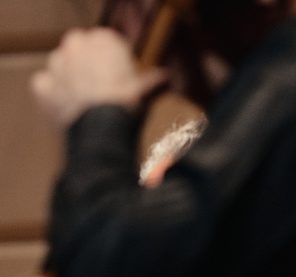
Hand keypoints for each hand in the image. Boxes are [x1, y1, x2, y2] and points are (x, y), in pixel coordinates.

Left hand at [31, 28, 166, 128]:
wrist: (103, 130)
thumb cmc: (128, 106)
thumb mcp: (147, 92)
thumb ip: (154, 81)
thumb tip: (166, 79)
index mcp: (103, 41)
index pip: (108, 42)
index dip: (116, 59)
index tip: (123, 74)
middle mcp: (76, 45)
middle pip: (81, 49)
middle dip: (89, 64)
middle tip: (103, 86)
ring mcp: (56, 64)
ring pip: (62, 66)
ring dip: (70, 77)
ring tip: (86, 99)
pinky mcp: (43, 85)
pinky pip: (46, 86)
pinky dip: (54, 94)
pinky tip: (68, 106)